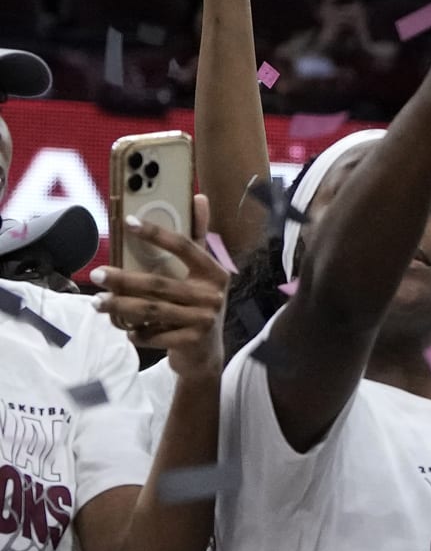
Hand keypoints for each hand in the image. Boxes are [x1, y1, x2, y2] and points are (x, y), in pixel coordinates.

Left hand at [95, 195, 228, 383]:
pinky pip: (153, 335)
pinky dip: (135, 332)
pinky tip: (123, 328)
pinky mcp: (191, 341)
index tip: (127, 223)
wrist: (206, 353)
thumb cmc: (197, 304)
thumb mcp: (202, 272)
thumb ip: (198, 237)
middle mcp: (212, 294)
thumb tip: (198, 197)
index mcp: (214, 272)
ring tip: (96, 302)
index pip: (184, 246)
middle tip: (96, 274)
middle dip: (123, 279)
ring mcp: (203, 319)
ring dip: (120, 306)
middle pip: (159, 283)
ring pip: (152, 310)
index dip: (156, 233)